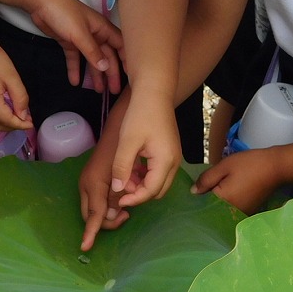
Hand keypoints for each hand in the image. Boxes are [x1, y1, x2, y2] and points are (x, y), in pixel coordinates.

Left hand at [25, 0, 123, 94]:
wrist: (40, 2)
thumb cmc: (64, 13)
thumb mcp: (80, 34)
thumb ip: (93, 52)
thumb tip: (106, 67)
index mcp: (103, 29)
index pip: (120, 46)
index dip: (126, 60)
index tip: (131, 76)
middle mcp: (95, 35)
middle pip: (107, 56)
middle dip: (111, 73)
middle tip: (114, 91)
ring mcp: (82, 39)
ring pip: (92, 60)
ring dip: (95, 75)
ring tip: (99, 91)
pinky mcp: (69, 42)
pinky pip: (75, 59)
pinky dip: (76, 69)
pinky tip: (75, 82)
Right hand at [79, 140, 142, 251]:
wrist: (118, 126)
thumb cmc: (123, 149)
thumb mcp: (123, 176)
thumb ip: (117, 197)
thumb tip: (111, 217)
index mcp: (94, 184)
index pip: (93, 214)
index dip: (90, 232)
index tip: (85, 247)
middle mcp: (86, 184)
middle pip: (91, 215)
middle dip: (105, 223)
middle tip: (126, 217)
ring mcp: (87, 181)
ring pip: (93, 208)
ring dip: (107, 214)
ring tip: (125, 210)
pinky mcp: (91, 179)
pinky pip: (95, 199)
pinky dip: (106, 205)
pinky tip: (120, 200)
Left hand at [112, 93, 180, 209]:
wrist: (154, 92)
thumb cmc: (140, 114)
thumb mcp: (127, 142)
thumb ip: (122, 167)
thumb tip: (118, 190)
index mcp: (165, 161)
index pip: (151, 191)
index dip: (134, 199)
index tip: (118, 199)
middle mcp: (174, 162)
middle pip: (158, 191)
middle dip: (139, 193)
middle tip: (121, 185)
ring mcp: (174, 157)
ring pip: (159, 182)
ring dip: (142, 184)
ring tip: (125, 175)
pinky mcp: (170, 152)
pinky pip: (160, 172)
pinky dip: (146, 175)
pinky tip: (133, 167)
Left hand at [191, 148, 280, 213]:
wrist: (276, 167)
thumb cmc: (249, 164)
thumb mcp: (224, 166)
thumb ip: (206, 179)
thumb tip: (193, 192)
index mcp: (223, 201)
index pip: (202, 204)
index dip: (197, 197)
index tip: (193, 190)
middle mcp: (232, 212)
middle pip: (212, 209)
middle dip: (206, 200)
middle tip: (202, 187)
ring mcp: (242, 213)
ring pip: (222, 210)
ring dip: (217, 201)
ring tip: (213, 189)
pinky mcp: (249, 211)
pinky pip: (232, 209)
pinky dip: (227, 202)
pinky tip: (227, 191)